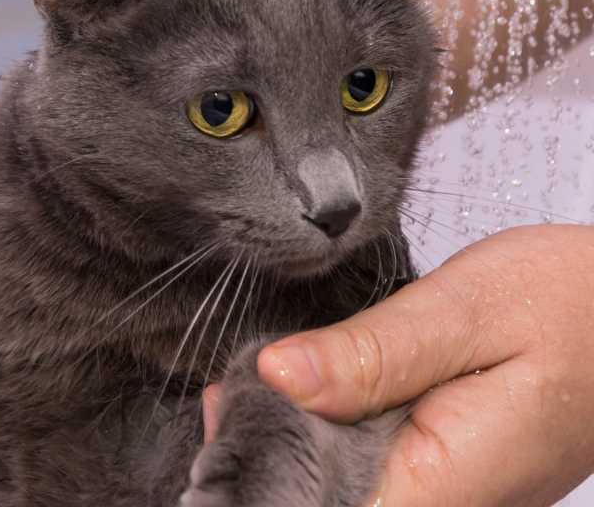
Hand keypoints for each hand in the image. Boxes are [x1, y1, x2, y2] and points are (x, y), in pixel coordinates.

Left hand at [247, 226, 593, 505]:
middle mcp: (452, 504)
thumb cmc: (566, 300)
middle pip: (335, 502)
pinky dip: (337, 430)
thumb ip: (370, 353)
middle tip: (230, 396)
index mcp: (446, 479)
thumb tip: (275, 375)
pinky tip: (310, 392)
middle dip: (271, 456)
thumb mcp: (461, 311)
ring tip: (252, 389)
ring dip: (298, 441)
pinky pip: (383, 465)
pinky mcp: (460, 469)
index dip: (266, 479)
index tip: (226, 425)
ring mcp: (460, 492)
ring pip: (355, 487)